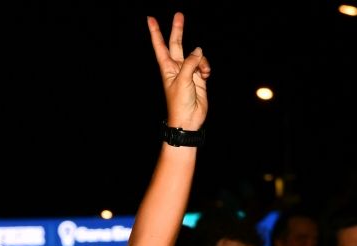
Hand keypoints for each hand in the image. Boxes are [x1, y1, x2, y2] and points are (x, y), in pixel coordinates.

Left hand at [148, 13, 208, 132]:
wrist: (189, 119)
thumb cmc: (180, 103)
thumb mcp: (183, 80)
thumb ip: (190, 63)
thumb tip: (198, 50)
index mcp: (167, 67)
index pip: (160, 46)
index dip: (155, 32)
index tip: (150, 19)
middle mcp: (177, 67)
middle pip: (177, 44)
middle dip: (178, 30)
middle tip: (179, 14)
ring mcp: (188, 71)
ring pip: (196, 55)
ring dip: (201, 61)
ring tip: (202, 74)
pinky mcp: (199, 77)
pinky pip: (204, 65)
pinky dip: (206, 68)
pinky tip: (206, 75)